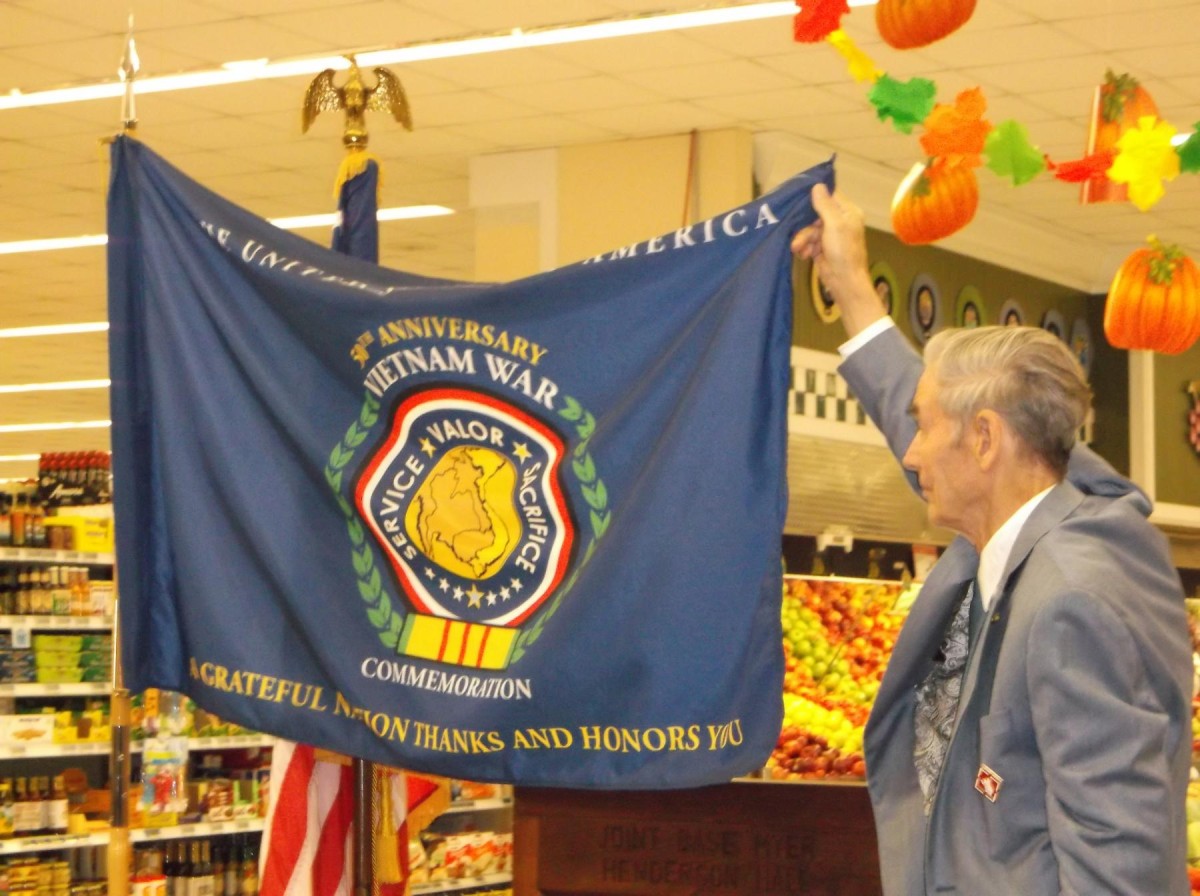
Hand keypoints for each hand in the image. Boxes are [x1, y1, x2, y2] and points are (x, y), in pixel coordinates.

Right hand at [791, 184, 886, 337]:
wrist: (843, 282)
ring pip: (810, 229)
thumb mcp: (834, 225)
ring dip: (803, 238)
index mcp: (848, 212)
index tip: (799, 200)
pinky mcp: (822, 247)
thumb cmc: (843, 252)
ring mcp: (831, 235)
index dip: (815, 198)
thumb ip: (825, 205)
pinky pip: (809, 241)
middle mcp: (841, 221)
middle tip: (797, 234)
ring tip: (798, 249)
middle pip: (816, 214)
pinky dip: (804, 247)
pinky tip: (803, 254)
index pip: (830, 196)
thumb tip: (817, 185)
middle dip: (806, 226)